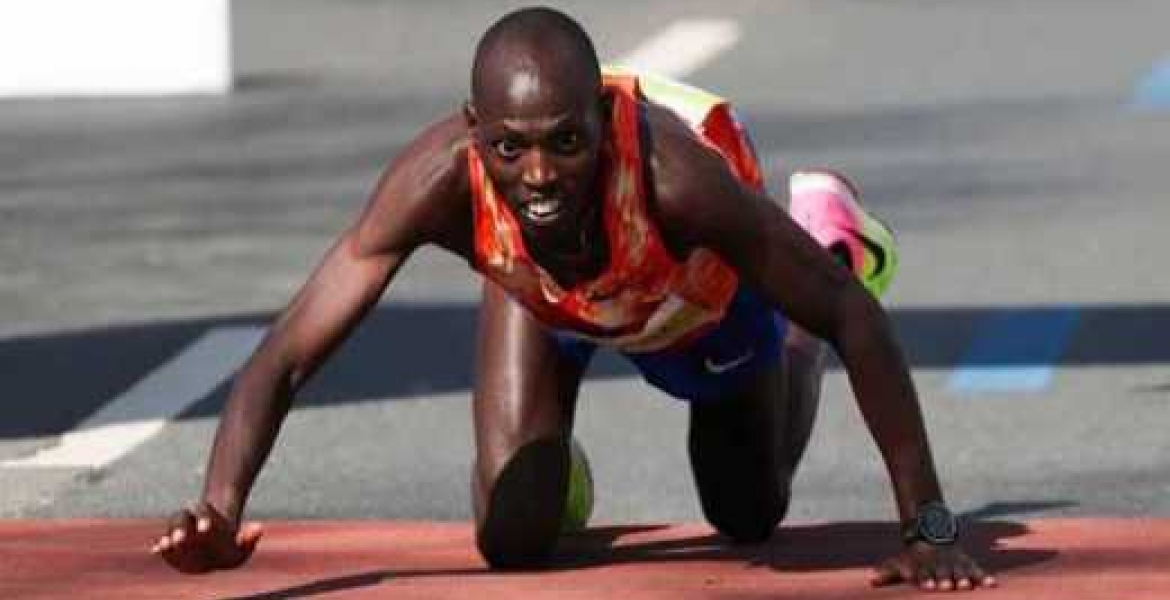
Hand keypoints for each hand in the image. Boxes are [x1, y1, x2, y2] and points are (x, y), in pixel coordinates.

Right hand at [150, 501, 262, 573]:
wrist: (214, 549)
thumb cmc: (230, 547)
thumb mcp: (242, 546)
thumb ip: (249, 539)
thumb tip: (258, 528)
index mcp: (208, 517)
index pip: (204, 511)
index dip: (204, 518)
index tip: (205, 529)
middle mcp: (190, 520)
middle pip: (182, 517)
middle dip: (180, 528)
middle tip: (180, 539)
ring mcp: (178, 531)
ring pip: (171, 528)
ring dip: (168, 537)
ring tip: (165, 545)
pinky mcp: (170, 544)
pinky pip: (164, 543)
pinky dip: (161, 546)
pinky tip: (156, 550)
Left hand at [872, 541, 996, 591]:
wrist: (931, 536)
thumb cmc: (913, 559)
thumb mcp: (899, 563)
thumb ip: (887, 572)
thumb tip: (871, 580)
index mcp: (923, 565)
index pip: (923, 572)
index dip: (924, 578)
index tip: (926, 585)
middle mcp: (939, 564)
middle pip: (942, 571)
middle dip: (944, 578)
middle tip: (945, 585)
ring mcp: (954, 563)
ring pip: (959, 570)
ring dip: (962, 578)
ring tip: (965, 586)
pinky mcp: (967, 564)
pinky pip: (977, 570)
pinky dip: (984, 576)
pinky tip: (992, 584)